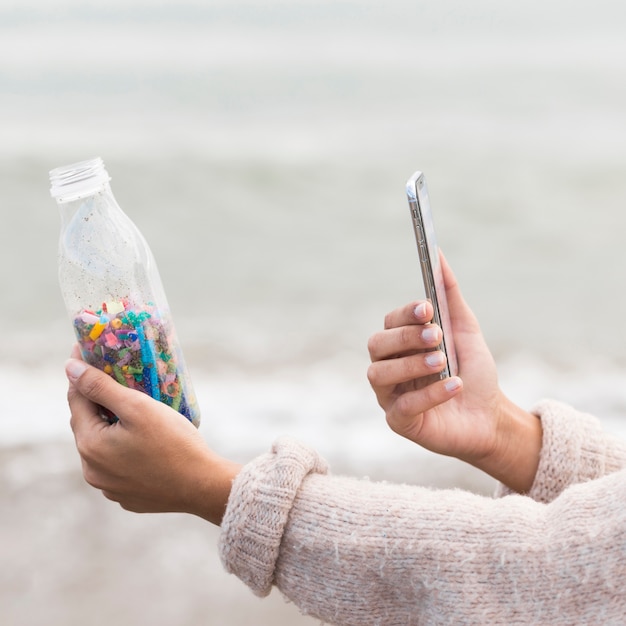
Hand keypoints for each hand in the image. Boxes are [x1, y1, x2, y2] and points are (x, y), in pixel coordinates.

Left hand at [65, 354, 239, 523]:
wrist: (202, 486)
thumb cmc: (174, 443)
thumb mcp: (138, 407)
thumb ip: (101, 387)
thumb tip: (69, 367)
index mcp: (90, 446)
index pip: (76, 400)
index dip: (82, 374)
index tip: (89, 353)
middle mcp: (92, 471)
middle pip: (88, 424)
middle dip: (98, 400)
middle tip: (117, 378)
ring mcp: (108, 487)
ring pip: (102, 446)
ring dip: (110, 426)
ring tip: (132, 409)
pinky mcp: (126, 496)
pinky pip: (117, 466)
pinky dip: (123, 449)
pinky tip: (143, 440)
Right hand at [367, 254, 541, 492]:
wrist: (490, 417)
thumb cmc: (473, 373)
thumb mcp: (465, 330)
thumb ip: (450, 296)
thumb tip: (440, 256)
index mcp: (401, 344)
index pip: (389, 322)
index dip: (405, 314)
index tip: (429, 309)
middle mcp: (389, 366)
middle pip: (376, 344)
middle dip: (406, 337)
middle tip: (437, 336)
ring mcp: (390, 395)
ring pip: (379, 374)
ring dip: (411, 364)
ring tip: (442, 362)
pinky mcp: (399, 422)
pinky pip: (403, 406)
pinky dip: (429, 394)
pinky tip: (455, 386)